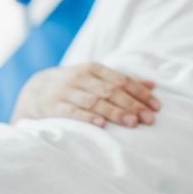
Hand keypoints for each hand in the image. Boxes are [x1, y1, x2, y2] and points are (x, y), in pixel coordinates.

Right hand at [11, 63, 159, 127]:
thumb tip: (153, 84)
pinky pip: (73, 112)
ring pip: (95, 101)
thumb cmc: (75, 84)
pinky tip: (102, 125)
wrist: (36, 89)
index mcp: (94, 68)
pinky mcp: (54, 106)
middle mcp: (81, 77)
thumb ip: (123, 80)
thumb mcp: (96, 77)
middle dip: (132, 105)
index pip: (122, 79)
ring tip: (132, 123)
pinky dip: (88, 117)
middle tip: (149, 119)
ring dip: (115, 112)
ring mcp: (67, 91)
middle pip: (111, 91)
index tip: (156, 106)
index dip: (140, 93)